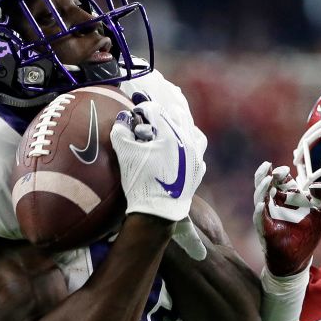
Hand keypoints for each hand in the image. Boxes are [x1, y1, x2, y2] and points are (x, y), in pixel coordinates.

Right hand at [110, 99, 204, 221]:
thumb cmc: (140, 180)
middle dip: (163, 115)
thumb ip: (121, 132)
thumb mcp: (125, 154)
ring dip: (182, 127)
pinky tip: (181, 151)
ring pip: (194, 131)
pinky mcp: (199, 169)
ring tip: (171, 131)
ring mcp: (196, 155)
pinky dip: (190, 146)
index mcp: (170, 135)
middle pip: (178, 116)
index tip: (136, 115)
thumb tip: (123, 121)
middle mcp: (187, 141)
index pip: (156, 110)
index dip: (143, 109)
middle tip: (152, 120)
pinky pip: (198, 150)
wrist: (157, 210)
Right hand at [252, 162, 320, 276]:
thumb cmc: (309, 235)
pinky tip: (262, 205)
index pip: (280, 180)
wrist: (299, 259)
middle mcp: (275, 204)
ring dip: (262, 188)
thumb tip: (316, 185)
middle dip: (265, 175)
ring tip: (267, 180)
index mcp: (288, 197)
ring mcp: (267, 216)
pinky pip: (259, 219)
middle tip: (268, 166)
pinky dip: (259, 211)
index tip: (285, 169)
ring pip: (259, 198)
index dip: (280, 173)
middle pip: (265, 185)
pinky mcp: (265, 230)